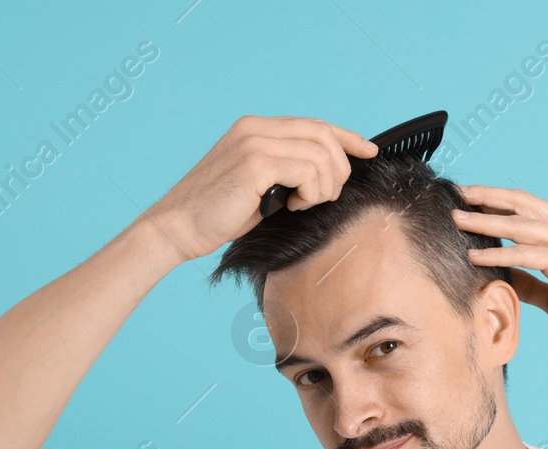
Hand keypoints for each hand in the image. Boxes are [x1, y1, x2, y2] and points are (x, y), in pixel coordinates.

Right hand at [145, 115, 378, 263]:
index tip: (369, 151)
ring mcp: (255, 142)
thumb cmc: (218, 214)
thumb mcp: (261, 186)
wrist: (178, 226)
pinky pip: (308, 171)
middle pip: (324, 135)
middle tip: (325, 197)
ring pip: (321, 154)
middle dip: (339, 169)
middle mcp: (256, 127)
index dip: (347, 137)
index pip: (315, 124)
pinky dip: (311, 192)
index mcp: (256, 128)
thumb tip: (329, 174)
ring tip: (302, 204)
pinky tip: (293, 205)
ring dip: (324, 186)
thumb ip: (289, 172)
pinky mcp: (255, 163)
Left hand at [451, 185, 547, 349]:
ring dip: (485, 220)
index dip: (498, 201)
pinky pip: (527, 254)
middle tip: (456, 195)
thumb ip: (532, 284)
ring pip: (520, 224)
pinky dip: (499, 254)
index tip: (470, 201)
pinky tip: (476, 257)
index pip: (527, 208)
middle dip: (486, 197)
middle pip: (521, 203)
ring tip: (457, 219)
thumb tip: (507, 279)